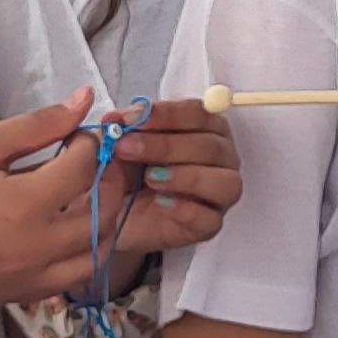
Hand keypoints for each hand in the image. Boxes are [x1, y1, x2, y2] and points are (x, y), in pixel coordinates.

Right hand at [0, 91, 238, 306]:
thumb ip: (37, 126)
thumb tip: (83, 100)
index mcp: (26, 208)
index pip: (86, 172)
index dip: (90, 144)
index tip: (76, 131)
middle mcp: (35, 252)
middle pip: (103, 217)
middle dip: (108, 183)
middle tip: (94, 160)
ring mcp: (25, 281)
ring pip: (92, 258)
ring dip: (101, 225)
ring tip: (84, 195)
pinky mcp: (11, 297)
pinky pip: (64, 280)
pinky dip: (75, 254)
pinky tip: (59, 227)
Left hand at [96, 96, 239, 260]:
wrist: (113, 212)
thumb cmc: (125, 170)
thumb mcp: (119, 142)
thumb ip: (121, 128)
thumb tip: (116, 120)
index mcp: (205, 127)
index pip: (198, 113)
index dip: (164, 115)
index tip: (128, 120)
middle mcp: (220, 157)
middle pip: (210, 146)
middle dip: (165, 146)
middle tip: (127, 148)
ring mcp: (219, 192)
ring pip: (224, 181)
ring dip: (186, 177)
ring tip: (149, 178)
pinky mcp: (209, 224)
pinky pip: (210, 218)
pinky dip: (186, 208)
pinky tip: (160, 202)